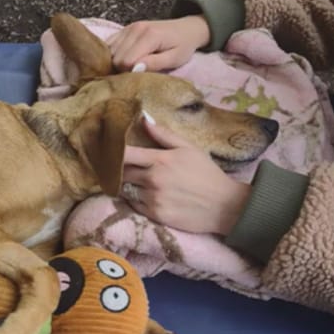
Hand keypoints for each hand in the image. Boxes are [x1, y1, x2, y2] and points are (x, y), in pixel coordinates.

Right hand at [106, 15, 209, 71]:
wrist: (187, 28)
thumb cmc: (183, 46)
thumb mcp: (174, 59)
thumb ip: (155, 63)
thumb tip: (134, 69)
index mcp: (149, 36)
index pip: (126, 60)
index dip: (129, 73)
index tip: (139, 77)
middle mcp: (135, 29)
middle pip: (116, 57)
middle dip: (122, 69)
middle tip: (135, 74)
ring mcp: (128, 27)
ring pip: (110, 51)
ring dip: (116, 62)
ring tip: (129, 67)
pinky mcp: (125, 29)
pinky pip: (109, 44)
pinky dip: (111, 54)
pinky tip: (121, 60)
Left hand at [121, 117, 250, 235]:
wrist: (224, 206)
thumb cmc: (207, 173)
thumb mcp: (189, 148)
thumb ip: (164, 134)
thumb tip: (144, 118)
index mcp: (160, 160)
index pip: (125, 154)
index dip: (113, 153)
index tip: (109, 151)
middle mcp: (153, 179)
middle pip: (122, 173)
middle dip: (119, 169)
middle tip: (120, 167)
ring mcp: (153, 198)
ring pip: (125, 190)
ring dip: (127, 185)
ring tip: (134, 182)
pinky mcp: (155, 215)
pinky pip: (133, 205)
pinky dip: (134, 199)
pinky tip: (144, 195)